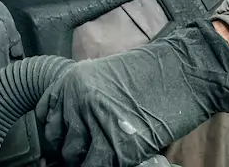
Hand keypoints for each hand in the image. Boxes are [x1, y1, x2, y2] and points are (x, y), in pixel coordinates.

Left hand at [35, 21, 228, 166]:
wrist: (183, 71)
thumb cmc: (150, 74)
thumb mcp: (104, 78)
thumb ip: (83, 99)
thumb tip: (72, 129)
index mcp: (70, 81)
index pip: (45, 117)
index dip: (54, 135)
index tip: (63, 142)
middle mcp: (76, 101)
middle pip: (60, 142)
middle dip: (71, 151)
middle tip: (87, 152)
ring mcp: (94, 123)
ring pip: (75, 158)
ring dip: (87, 160)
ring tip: (103, 154)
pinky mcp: (116, 145)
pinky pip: (96, 166)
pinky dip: (103, 165)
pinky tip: (115, 157)